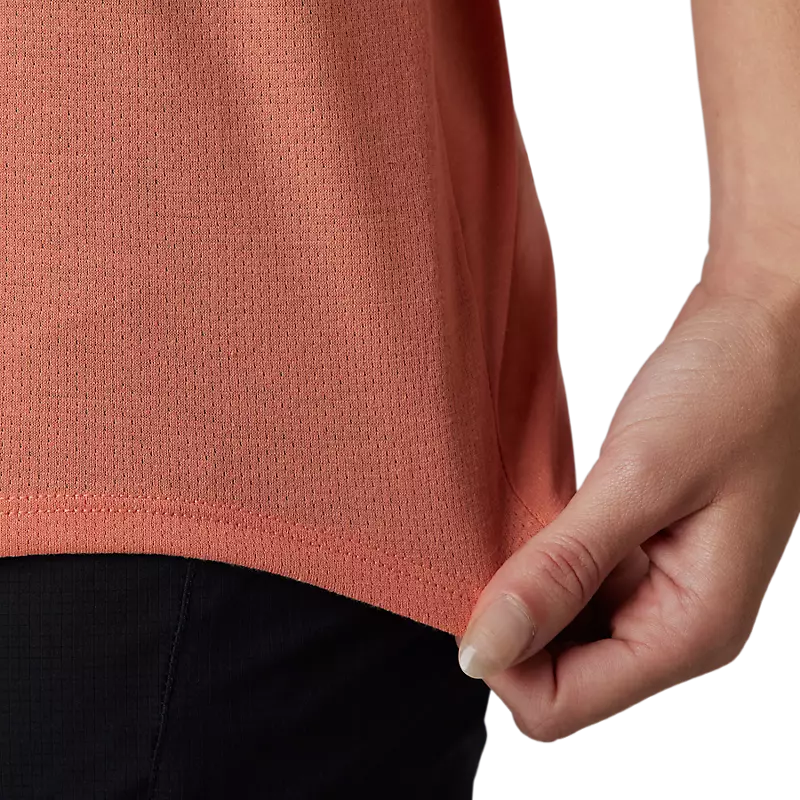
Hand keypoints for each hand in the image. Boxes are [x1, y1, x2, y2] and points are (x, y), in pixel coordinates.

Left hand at [455, 272, 799, 742]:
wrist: (766, 329)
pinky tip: (535, 512)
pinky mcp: (641, 553)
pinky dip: (542, 557)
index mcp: (688, 632)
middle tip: (497, 541)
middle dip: (511, 621)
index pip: (559, 705)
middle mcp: (674, 625)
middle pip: (556, 674)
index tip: (479, 582)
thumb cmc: (731, 390)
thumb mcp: (639, 480)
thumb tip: (482, 650)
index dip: (503, 657)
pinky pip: (572, 583)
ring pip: (558, 629)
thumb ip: (560, 570)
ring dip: (524, 585)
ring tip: (519, 521)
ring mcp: (658, 591)